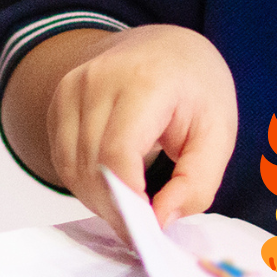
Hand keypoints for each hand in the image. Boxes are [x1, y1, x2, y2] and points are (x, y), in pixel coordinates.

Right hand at [45, 24, 237, 239]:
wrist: (165, 47)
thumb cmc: (195, 87)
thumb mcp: (219, 133)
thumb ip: (197, 183)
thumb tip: (160, 221)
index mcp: (144, 81)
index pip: (118, 154)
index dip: (129, 202)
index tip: (151, 230)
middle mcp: (98, 79)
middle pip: (91, 167)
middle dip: (117, 210)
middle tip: (145, 229)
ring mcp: (71, 88)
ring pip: (71, 168)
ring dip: (99, 200)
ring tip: (133, 206)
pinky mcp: (57, 102)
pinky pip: (62, 159)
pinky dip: (86, 184)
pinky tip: (114, 185)